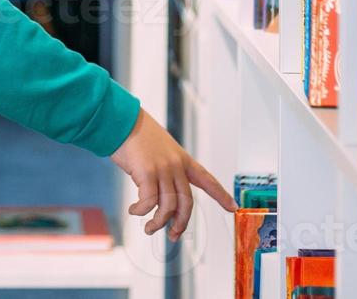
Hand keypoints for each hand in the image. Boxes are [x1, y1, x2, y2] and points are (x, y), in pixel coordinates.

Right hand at [109, 108, 234, 242]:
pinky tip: (134, 210)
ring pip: (168, 207)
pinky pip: (149, 202)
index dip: (221, 195)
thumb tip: (161, 197)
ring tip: (148, 228)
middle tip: (173, 235)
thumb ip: (166, 170)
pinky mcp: (147, 173)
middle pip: (187, 203)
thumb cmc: (137, 135)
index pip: (208, 180)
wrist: (122, 121)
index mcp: (183, 159)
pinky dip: (141, 211)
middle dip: (181, 223)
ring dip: (158, 222)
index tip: (233, 207)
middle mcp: (176, 165)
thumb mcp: (160, 150)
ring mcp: (163, 169)